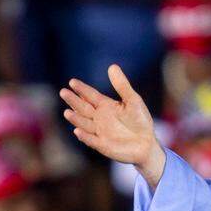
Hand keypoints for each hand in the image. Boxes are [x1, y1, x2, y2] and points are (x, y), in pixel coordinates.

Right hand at [60, 65, 164, 184]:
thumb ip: (122, 86)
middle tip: (64, 92)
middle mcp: (98, 118)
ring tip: (68, 112)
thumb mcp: (133, 101)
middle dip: (73, 100)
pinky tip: (78, 131)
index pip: (90, 95)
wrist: (146, 144)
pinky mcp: (102, 145)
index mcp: (105, 106)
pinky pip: (91, 140)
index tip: (72, 82)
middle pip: (83, 108)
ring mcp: (98, 131)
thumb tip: (112, 66)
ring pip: (84, 123)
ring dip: (76, 118)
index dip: (81, 89)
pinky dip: (84, 136)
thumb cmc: (139, 121)